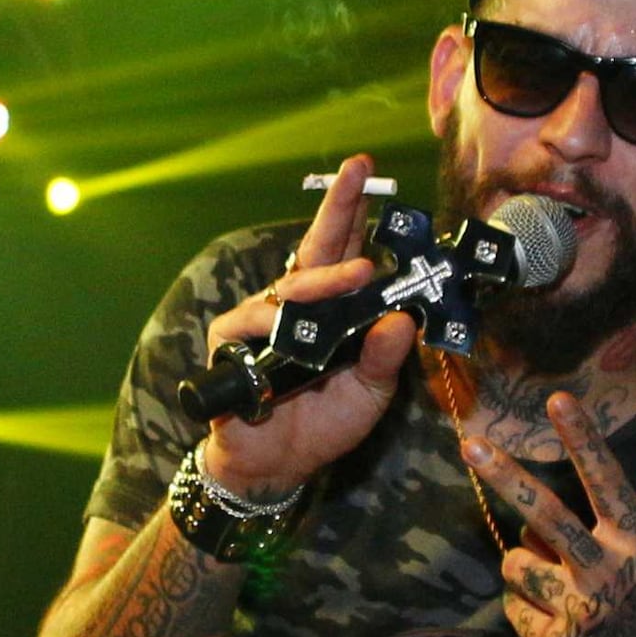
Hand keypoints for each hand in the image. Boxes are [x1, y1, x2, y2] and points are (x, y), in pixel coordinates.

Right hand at [193, 151, 418, 497]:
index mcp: (332, 309)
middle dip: (338, 208)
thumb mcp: (370, 392)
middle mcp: (297, 305)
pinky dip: (271, 326)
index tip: (368, 171)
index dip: (356, 213)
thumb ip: (385, 358)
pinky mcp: (231, 342)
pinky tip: (286, 328)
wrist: (277, 465)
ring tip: (359, 273)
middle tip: (357, 172)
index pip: (345, 251)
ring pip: (292, 287)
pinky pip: (251, 325)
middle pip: (317, 248)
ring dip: (325, 279)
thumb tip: (404, 320)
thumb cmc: (324, 422)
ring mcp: (261, 319)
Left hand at [460, 383, 635, 636]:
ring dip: (523, 569)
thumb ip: (599, 543)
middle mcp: (610, 571)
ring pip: (516, 563)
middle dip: (505, 475)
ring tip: (556, 589)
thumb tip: (530, 528)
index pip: (607, 482)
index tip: (559, 400)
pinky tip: (556, 627)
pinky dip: (526, 611)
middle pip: (545, 514)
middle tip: (469, 443)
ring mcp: (580, 610)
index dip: (583, 440)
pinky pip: (515, 608)